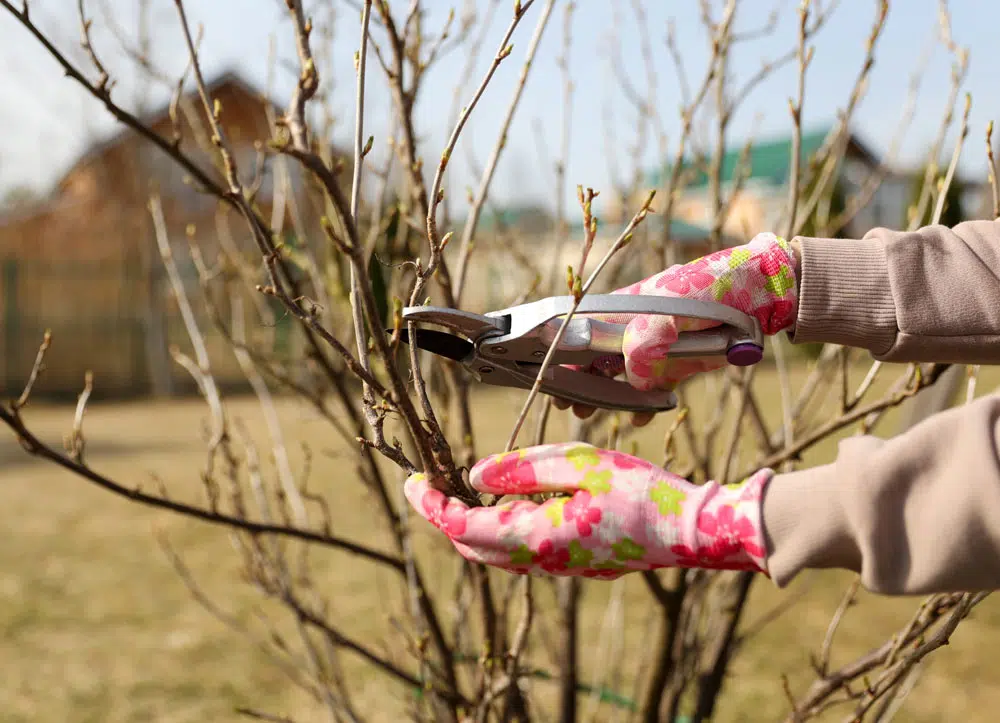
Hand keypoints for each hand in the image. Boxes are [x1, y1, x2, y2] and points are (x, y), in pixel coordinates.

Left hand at [404, 442, 771, 578]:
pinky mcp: (573, 565)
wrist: (688, 531)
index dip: (431, 505)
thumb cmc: (640, 491)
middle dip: (445, 515)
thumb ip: (523, 469)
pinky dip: (500, 528)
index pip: (462, 528)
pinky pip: (521, 552)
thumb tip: (474, 475)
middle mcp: (541, 561)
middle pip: (472, 546)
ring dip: (472, 523)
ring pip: (495, 552)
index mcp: (536, 537)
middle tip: (433, 480)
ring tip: (465, 486)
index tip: (413, 479)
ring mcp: (559, 568)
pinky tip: (511, 500)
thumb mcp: (580, 463)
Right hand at [552, 232, 800, 421]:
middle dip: (578, 380)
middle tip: (567, 405)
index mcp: (626, 308)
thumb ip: (650, 337)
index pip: (583, 331)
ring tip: (588, 414)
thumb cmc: (712, 285)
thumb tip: (634, 378)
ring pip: (619, 378)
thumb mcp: (676, 304)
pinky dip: (644, 405)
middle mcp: (633, 330)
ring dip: (604, 397)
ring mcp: (654, 350)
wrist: (761, 294)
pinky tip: (640, 416)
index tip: (553, 376)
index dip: (565, 353)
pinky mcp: (676, 367)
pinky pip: (652, 390)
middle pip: (595, 357)